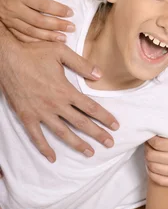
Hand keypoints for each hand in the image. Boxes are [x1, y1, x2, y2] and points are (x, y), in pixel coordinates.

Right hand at [0, 0, 75, 41]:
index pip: (43, 4)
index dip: (58, 9)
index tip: (71, 12)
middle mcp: (15, 7)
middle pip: (38, 20)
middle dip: (56, 25)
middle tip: (71, 27)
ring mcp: (10, 18)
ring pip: (30, 31)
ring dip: (48, 36)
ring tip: (63, 38)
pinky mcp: (8, 25)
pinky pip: (21, 36)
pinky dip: (35, 41)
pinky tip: (47, 42)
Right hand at [0, 24, 118, 161]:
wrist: (8, 59)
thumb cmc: (35, 53)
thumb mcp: (61, 51)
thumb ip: (81, 64)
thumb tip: (99, 75)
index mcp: (65, 90)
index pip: (90, 107)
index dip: (104, 117)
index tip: (115, 126)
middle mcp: (55, 105)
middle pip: (81, 123)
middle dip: (97, 134)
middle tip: (110, 143)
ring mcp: (40, 113)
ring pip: (62, 133)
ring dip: (77, 143)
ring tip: (89, 152)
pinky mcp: (26, 116)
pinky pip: (36, 136)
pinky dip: (44, 148)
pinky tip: (52, 157)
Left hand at [145, 89, 167, 185]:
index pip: (159, 144)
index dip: (151, 138)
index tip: (151, 132)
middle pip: (153, 157)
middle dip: (147, 148)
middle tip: (148, 141)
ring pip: (155, 169)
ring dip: (149, 160)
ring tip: (150, 152)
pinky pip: (161, 181)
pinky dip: (153, 174)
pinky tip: (154, 167)